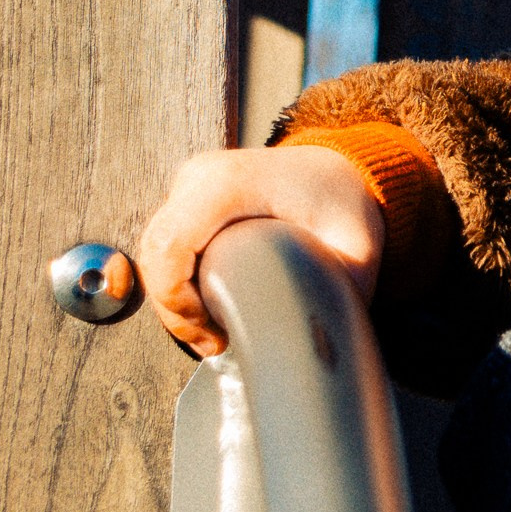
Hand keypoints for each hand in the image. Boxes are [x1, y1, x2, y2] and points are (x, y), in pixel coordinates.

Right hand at [140, 145, 385, 357]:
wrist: (344, 169)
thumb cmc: (348, 204)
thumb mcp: (355, 250)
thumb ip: (339, 292)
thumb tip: (323, 341)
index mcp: (232, 183)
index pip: (172, 246)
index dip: (176, 298)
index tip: (210, 331)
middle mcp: (203, 175)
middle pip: (156, 252)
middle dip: (174, 308)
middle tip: (212, 342)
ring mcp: (192, 181)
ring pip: (154, 249)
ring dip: (171, 297)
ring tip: (210, 331)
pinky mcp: (190, 194)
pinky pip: (165, 242)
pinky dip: (175, 278)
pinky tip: (204, 307)